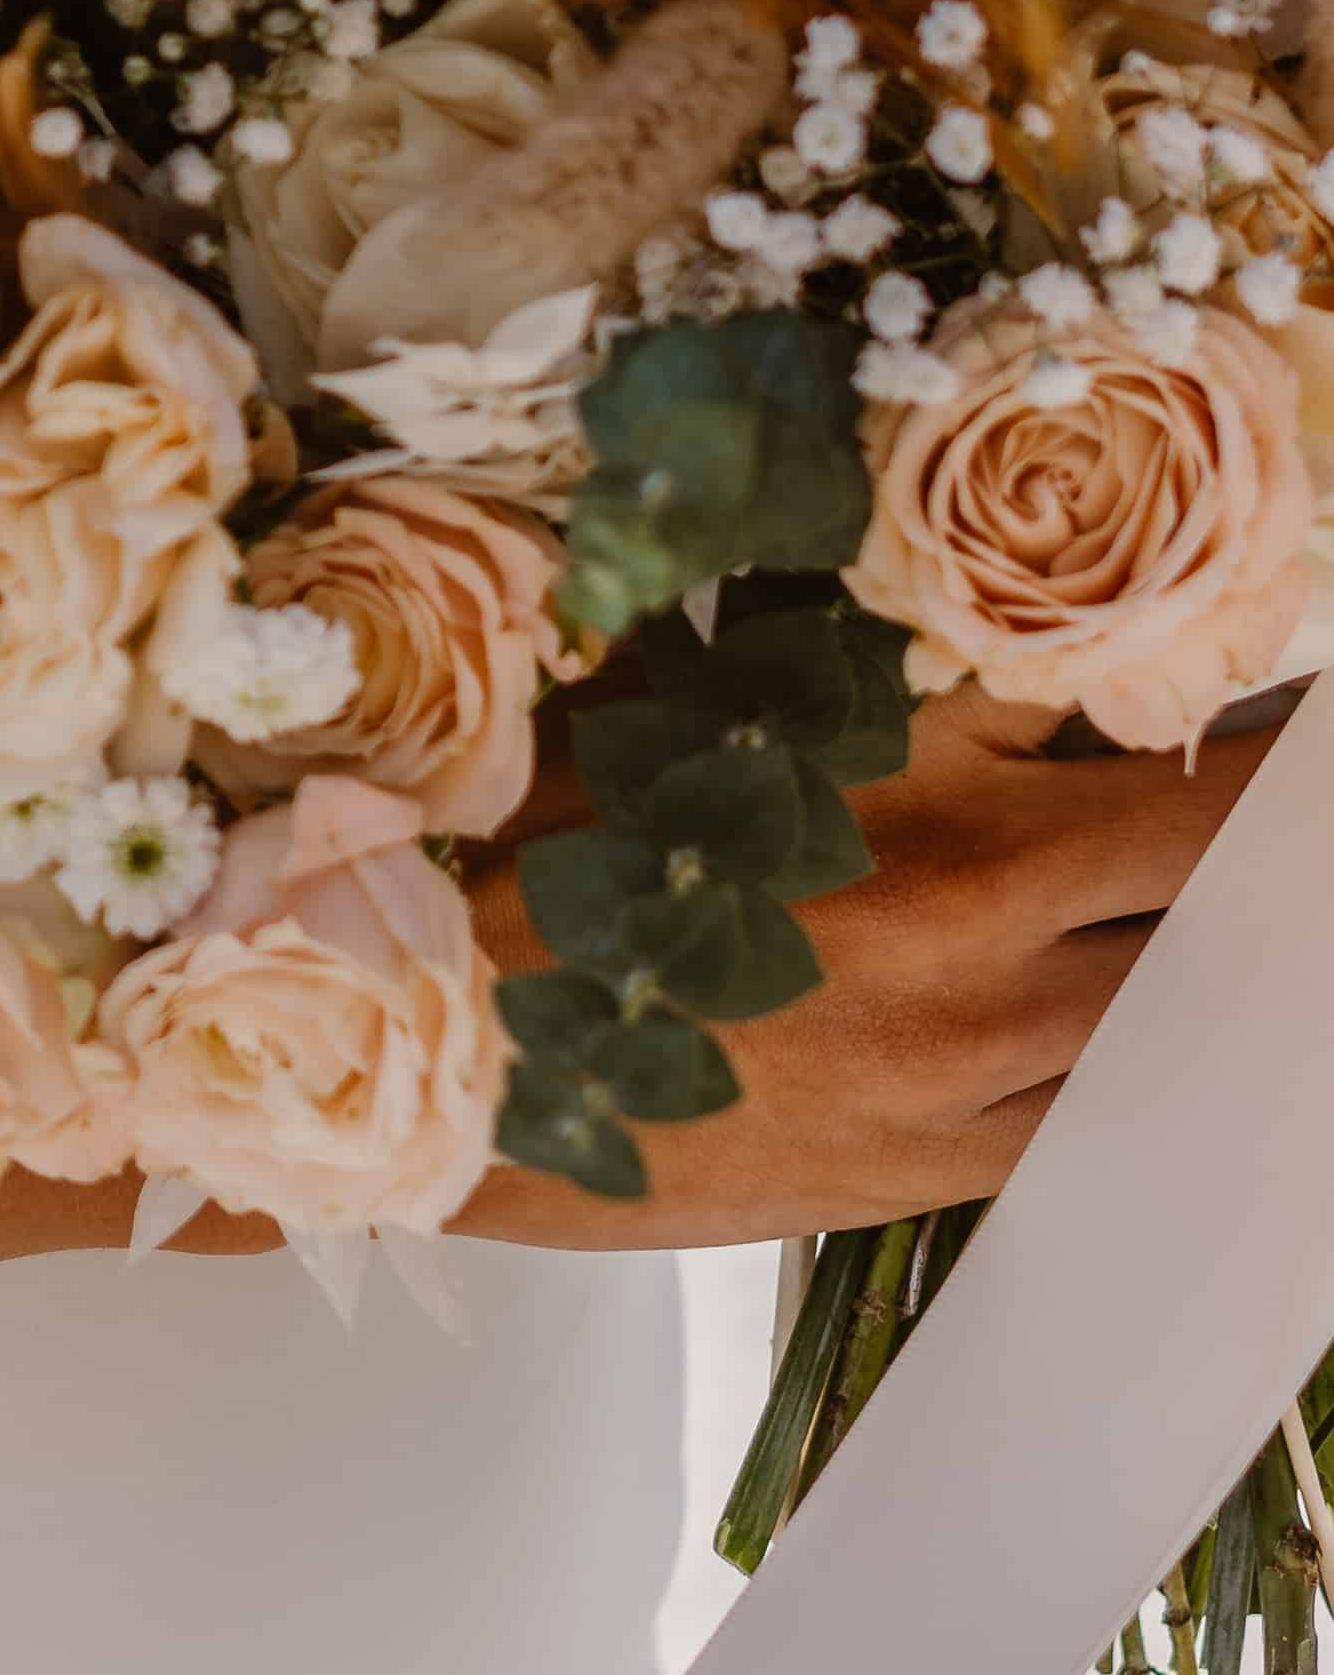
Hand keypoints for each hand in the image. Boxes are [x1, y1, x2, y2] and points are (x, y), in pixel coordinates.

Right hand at [465, 689, 1270, 1251]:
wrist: (445, 1043)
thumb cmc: (538, 840)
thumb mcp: (665, 676)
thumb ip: (804, 624)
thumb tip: (885, 536)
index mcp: (896, 744)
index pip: (1111, 678)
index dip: (1206, 663)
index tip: (1261, 667)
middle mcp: (960, 890)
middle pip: (1190, 851)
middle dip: (1256, 823)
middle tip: (1291, 794)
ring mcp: (962, 1043)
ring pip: (1169, 999)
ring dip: (1209, 954)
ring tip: (1234, 924)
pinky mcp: (936, 1159)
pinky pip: (1094, 1117)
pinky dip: (1133, 1071)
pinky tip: (1145, 1041)